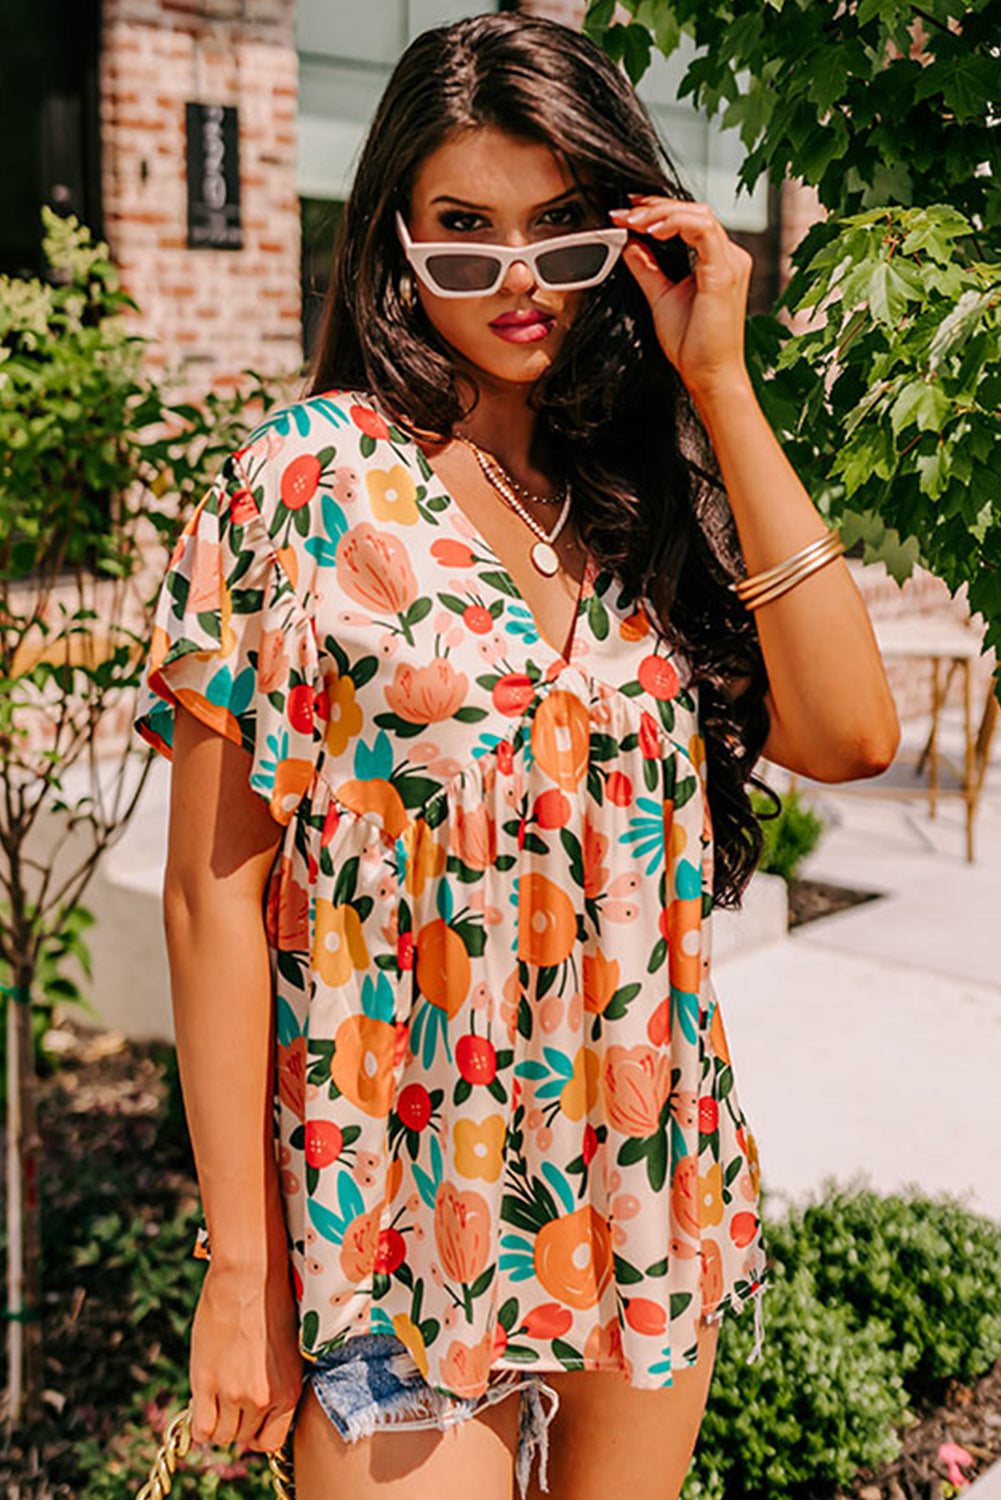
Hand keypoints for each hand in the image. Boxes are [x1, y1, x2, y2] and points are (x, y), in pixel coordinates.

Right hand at [188, 1259, 304, 1454]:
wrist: (249, 1277)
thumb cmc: (271, 1306)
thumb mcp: (287, 1352)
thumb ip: (275, 1386)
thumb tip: (259, 1411)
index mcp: (290, 1392)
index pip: (270, 1442)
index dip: (256, 1431)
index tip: (249, 1417)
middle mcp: (265, 1398)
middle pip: (242, 1438)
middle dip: (236, 1422)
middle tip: (230, 1396)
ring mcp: (235, 1393)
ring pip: (221, 1436)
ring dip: (218, 1420)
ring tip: (218, 1393)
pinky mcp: (208, 1383)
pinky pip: (201, 1430)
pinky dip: (200, 1423)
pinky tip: (203, 1400)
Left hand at [609, 195, 752, 401]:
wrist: (709, 376)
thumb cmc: (693, 346)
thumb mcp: (660, 297)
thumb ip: (647, 268)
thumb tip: (629, 243)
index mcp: (716, 260)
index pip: (688, 220)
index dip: (656, 210)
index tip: (626, 213)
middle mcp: (729, 256)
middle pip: (694, 210)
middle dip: (655, 206)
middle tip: (623, 212)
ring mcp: (731, 262)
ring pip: (698, 214)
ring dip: (661, 213)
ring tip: (633, 221)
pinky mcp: (724, 272)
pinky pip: (702, 230)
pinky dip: (675, 224)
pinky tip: (652, 232)